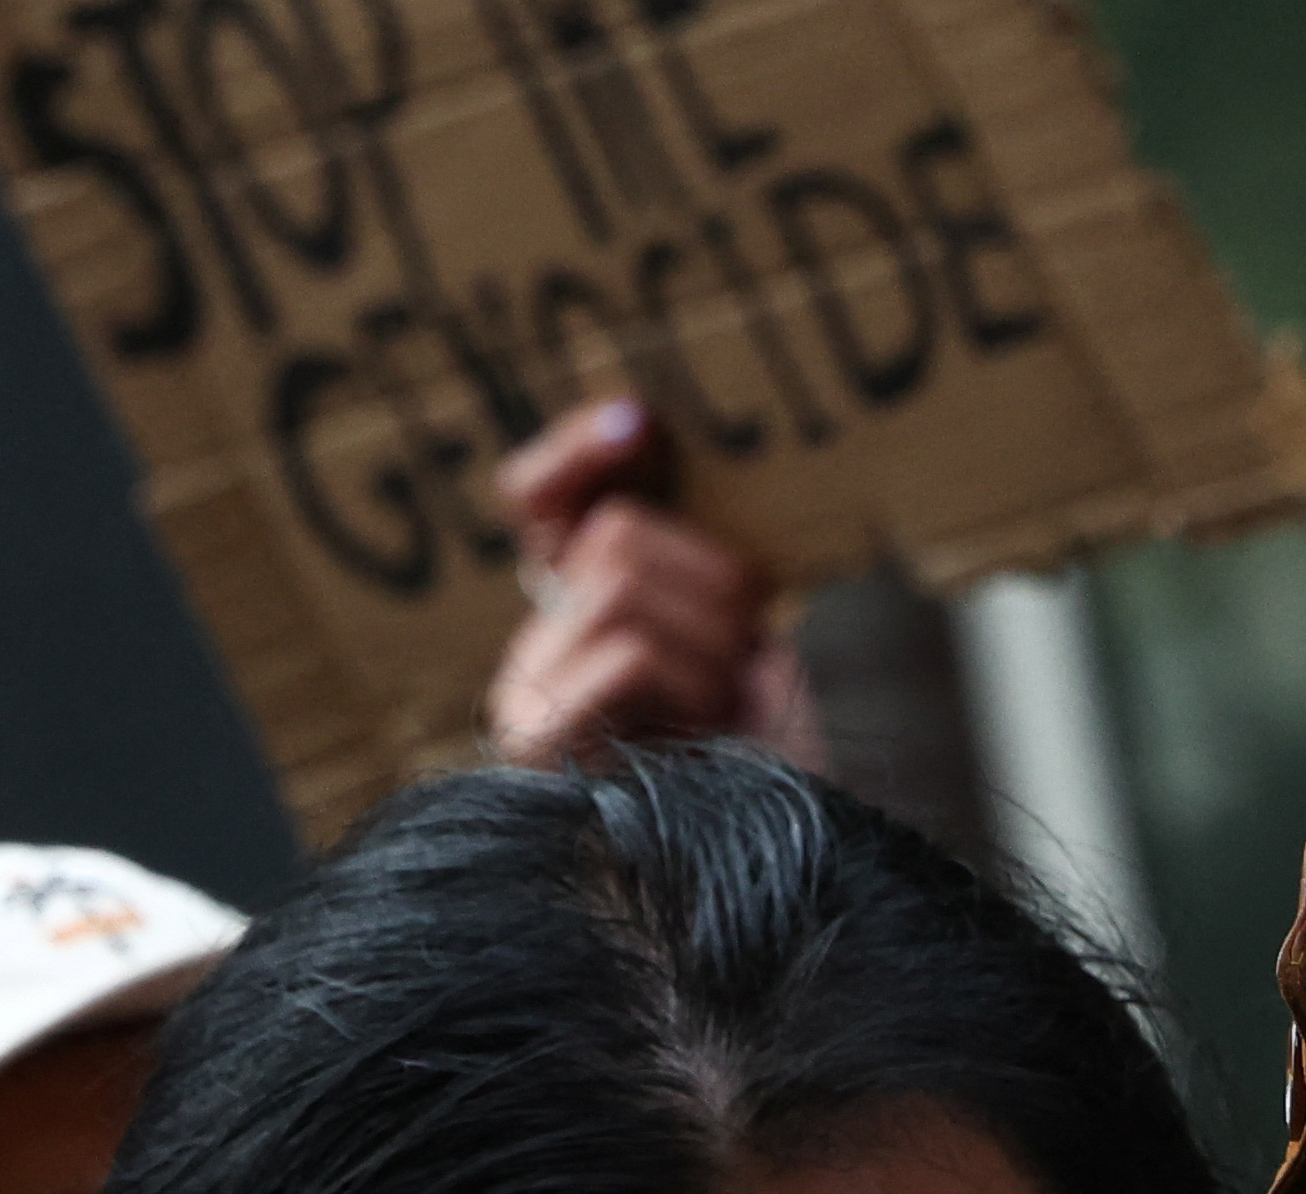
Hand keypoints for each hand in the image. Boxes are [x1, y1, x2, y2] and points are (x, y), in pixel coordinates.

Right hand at [481, 399, 808, 766]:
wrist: (775, 883)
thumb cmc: (768, 767)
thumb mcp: (749, 642)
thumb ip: (702, 565)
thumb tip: (653, 449)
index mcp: (585, 609)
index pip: (538, 501)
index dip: (574, 452)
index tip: (638, 421)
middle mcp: (542, 643)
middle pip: (611, 534)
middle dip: (709, 577)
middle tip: (746, 649)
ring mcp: (529, 692)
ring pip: (617, 580)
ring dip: (709, 636)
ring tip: (728, 704)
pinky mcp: (534, 743)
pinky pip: (626, 651)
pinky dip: (692, 680)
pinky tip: (708, 734)